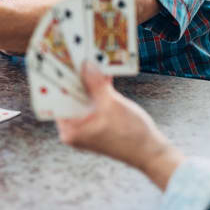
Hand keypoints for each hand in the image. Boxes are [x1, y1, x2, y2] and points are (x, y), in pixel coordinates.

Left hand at [56, 61, 182, 189]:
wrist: (153, 153)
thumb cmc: (132, 135)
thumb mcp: (111, 104)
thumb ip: (95, 84)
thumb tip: (85, 64)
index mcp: (69, 130)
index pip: (56, 100)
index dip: (57, 81)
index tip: (57, 62)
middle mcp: (73, 129)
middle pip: (69, 98)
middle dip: (74, 78)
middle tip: (71, 57)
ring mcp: (84, 126)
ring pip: (82, 98)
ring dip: (87, 82)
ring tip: (86, 60)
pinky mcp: (96, 122)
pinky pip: (92, 102)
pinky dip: (97, 90)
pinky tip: (101, 72)